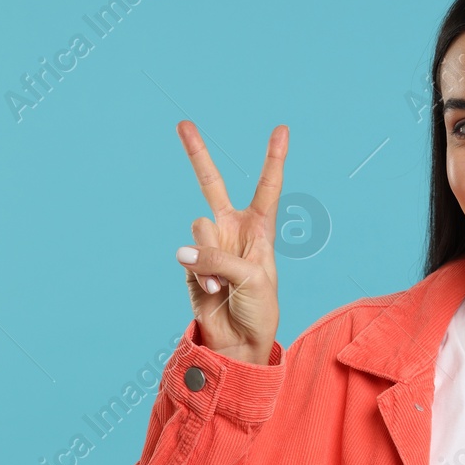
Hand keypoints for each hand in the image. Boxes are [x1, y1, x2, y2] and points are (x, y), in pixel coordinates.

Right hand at [174, 120, 286, 362]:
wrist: (239, 341)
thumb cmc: (258, 309)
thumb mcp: (253, 278)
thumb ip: (218, 257)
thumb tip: (182, 251)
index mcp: (260, 228)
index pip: (268, 187)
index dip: (274, 158)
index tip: (282, 129)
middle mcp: (232, 230)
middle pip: (212, 184)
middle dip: (197, 154)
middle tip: (183, 123)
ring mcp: (208, 244)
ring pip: (199, 227)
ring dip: (211, 255)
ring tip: (222, 280)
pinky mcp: (189, 262)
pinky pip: (188, 254)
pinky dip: (200, 272)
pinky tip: (212, 289)